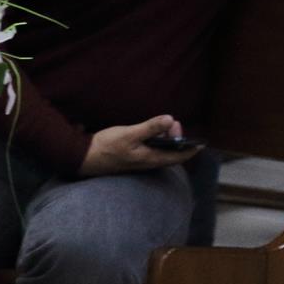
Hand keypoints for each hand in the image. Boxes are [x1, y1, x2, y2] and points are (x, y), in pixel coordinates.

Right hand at [80, 115, 198, 175]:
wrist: (82, 157)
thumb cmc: (106, 146)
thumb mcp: (129, 134)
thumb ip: (150, 127)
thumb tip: (171, 120)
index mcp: (150, 159)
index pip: (178, 157)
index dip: (191, 149)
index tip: (201, 141)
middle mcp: (147, 163)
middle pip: (171, 154)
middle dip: (178, 140)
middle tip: (175, 123)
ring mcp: (139, 161)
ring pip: (161, 152)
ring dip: (168, 140)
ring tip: (168, 125)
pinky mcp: (132, 158)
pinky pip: (152, 151)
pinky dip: (158, 142)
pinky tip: (154, 133)